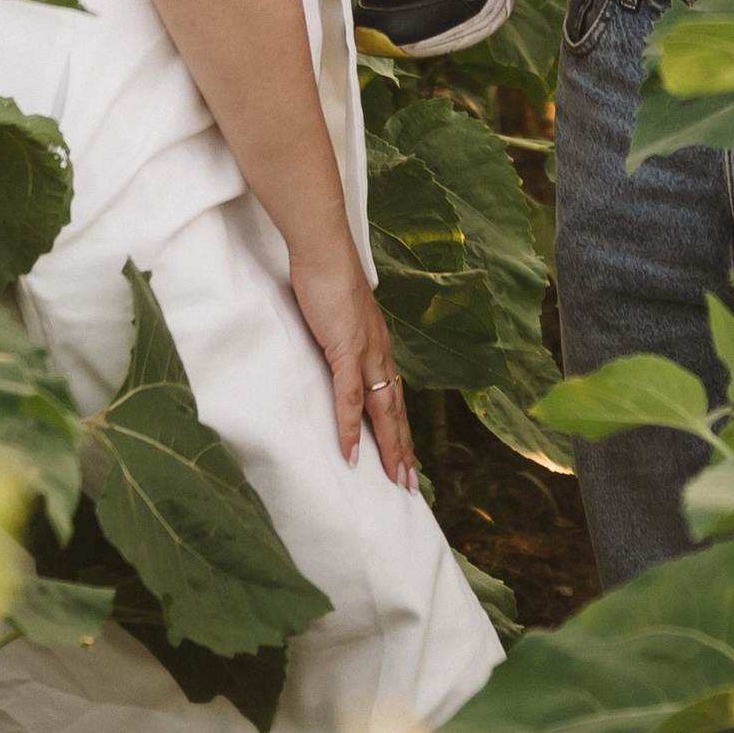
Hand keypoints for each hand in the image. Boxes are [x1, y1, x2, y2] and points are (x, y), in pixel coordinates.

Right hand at [288, 239, 416, 485]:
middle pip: (395, 410)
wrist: (323, 247)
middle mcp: (379, 352)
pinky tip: (351, 454)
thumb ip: (340, 333)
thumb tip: (335, 345)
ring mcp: (365, 353)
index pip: (393, 394)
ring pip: (382, 411)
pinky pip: (349, 398)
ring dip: (389, 448)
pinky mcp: (344, 350)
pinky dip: (350, 429)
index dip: (399, 427)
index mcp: (377, 344)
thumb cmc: (326, 273)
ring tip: (395, 480)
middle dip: (403, 449)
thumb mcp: (337, 312)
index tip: (406, 454)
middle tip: (410, 484)